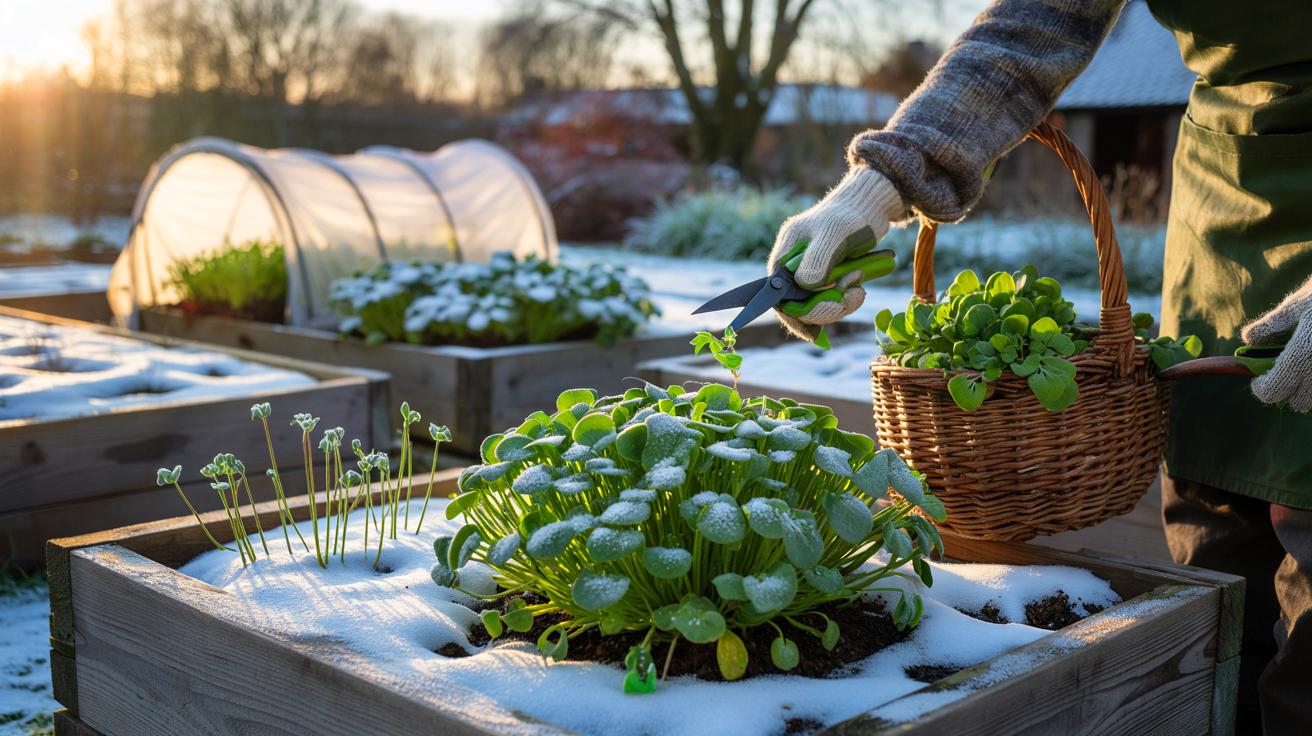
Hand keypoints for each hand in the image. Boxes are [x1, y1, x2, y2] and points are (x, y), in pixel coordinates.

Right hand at [768, 168, 904, 339]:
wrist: (870, 209)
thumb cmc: (849, 214)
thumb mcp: (834, 233)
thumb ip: (818, 259)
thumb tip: (805, 286)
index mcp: (786, 256)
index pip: (778, 296)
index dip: (793, 316)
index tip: (814, 330)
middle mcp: (794, 268)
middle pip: (799, 307)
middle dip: (825, 308)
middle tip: (848, 298)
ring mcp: (812, 275)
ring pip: (819, 307)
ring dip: (841, 302)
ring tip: (858, 285)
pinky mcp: (829, 280)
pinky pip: (834, 301)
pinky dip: (849, 299)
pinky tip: (859, 286)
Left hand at [1241, 274, 1311, 411]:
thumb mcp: (1296, 305)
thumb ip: (1271, 326)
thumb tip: (1248, 340)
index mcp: (1302, 353)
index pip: (1273, 391)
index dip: (1261, 388)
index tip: (1258, 378)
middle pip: (1298, 402)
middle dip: (1287, 390)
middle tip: (1284, 370)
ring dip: (1308, 390)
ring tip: (1306, 364)